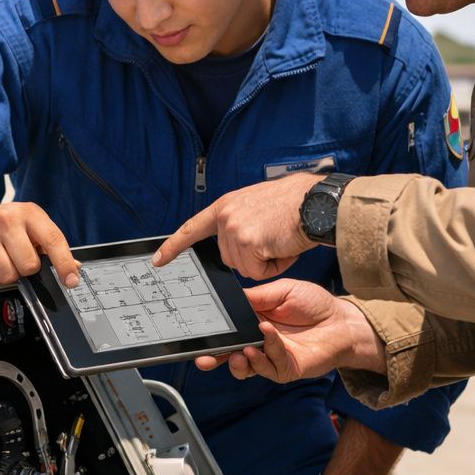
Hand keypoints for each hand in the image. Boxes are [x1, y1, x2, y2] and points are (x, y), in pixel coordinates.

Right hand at [0, 202, 78, 287]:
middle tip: (19, 259)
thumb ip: (52, 246)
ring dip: (8, 275)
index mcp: (28, 213)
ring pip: (7, 276)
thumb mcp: (32, 226)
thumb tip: (74, 269)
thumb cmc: (6, 225)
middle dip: (27, 269)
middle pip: (28, 265)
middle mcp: (5, 219)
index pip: (53, 240)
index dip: (64, 264)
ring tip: (3, 260)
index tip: (70, 280)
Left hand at [152, 172, 316, 279]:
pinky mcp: (248, 243)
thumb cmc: (295, 204)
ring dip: (265, 262)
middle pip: (229, 258)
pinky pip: (258, 272)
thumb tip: (237, 245)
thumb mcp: (257, 205)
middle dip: (253, 256)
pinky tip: (284, 246)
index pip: (192, 228)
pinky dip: (275, 267)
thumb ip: (239, 221)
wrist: (316, 203)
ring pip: (244, 268)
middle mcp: (226, 216)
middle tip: (273, 237)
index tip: (159, 260)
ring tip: (281, 239)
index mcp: (226, 205)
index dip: (174, 246)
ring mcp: (235, 230)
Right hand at [194, 280, 385, 379]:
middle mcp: (258, 342)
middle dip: (215, 358)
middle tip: (204, 358)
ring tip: (241, 352)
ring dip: (240, 361)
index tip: (198, 333)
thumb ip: (258, 296)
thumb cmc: (315, 304)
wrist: (343, 320)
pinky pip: (271, 365)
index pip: (228, 331)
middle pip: (230, 354)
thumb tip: (233, 297)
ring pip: (247, 367)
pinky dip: (267, 351)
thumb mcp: (283, 290)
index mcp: (253, 322)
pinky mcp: (286, 369)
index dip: (213, 334)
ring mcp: (271, 357)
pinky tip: (266, 336)